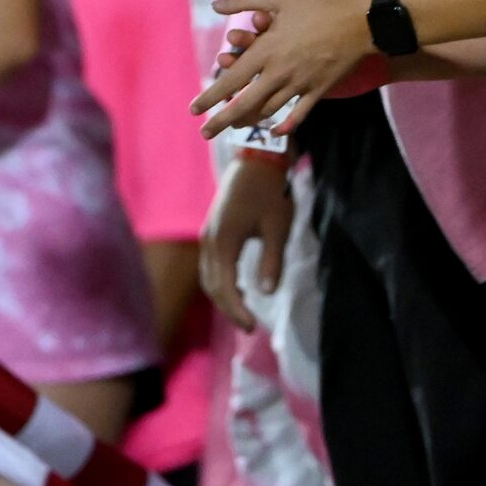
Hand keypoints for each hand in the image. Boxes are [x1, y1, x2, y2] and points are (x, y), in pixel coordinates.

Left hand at [193, 0, 372, 136]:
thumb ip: (245, 1)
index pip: (232, 79)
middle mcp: (279, 72)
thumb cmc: (320, 4)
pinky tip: (276, 131)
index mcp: (267, 50)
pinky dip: (286, 124)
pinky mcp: (319, 89)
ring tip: (235, 126)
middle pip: (245, 104)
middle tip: (204, 134)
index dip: (210, 96)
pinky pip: (299, 114)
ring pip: (269, 110)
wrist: (362, 21)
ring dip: (249, 120)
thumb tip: (216, 7)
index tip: (194, 109)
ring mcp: (300, 84)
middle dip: (221, 121)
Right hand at [200, 154, 292, 330]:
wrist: (258, 158)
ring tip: (244, 312)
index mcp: (223, 242)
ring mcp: (208, 235)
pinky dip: (221, 281)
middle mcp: (209, 241)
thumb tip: (267, 293)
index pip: (224, 288)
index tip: (253, 327)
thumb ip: (272, 261)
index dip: (236, 311)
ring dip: (223, 295)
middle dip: (229, 308)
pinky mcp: (212, 230)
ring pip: (208, 276)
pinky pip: (211, 265)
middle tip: (250, 326)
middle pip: (212, 285)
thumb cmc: (271, 191)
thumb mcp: (278, 227)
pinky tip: (238, 288)